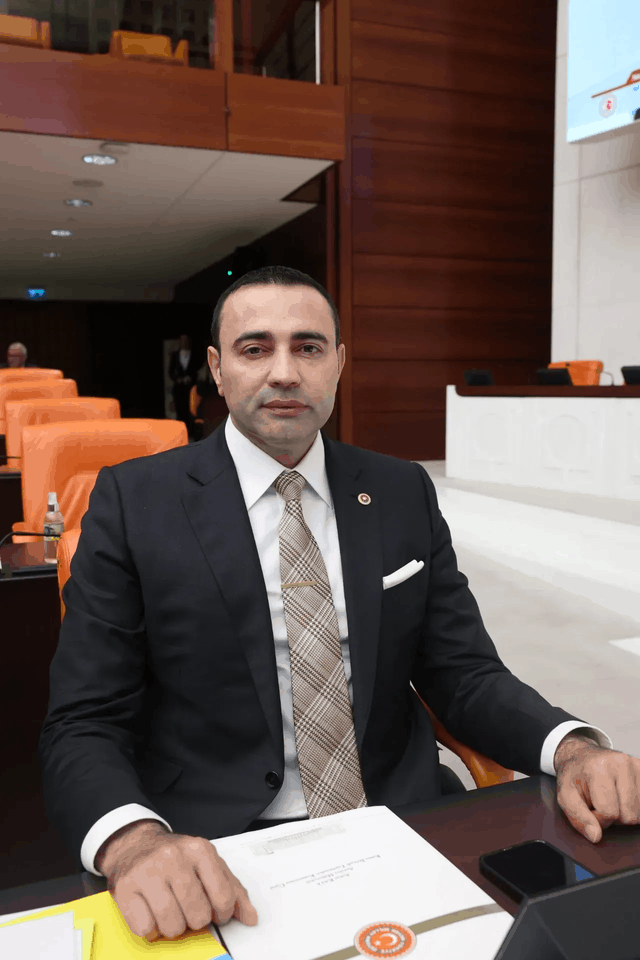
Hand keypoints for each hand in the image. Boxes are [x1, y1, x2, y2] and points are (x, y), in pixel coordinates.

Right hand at [96, 820, 257, 940]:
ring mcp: (148, 871)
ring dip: (173, 927)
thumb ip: (233, 889)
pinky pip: (145, 928)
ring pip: (171, 925)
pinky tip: (151, 911)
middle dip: (195, 920)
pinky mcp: (125, 888)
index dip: (222, 913)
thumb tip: (251, 917)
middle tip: (188, 908)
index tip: (215, 911)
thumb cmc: (175, 858)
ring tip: (170, 911)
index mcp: (200, 849)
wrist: (135, 844)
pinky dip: (150, 928)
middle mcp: (173, 857)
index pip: (224, 897)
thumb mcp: (208, 864)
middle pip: (197, 914)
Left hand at [555, 735, 639, 842]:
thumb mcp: (565, 796)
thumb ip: (577, 817)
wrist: (580, 755)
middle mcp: (620, 763)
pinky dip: (634, 804)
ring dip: (625, 811)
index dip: (598, 819)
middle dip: (614, 817)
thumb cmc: (574, 776)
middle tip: (601, 804)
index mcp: (598, 768)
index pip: (609, 812)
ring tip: (611, 799)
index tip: (590, 810)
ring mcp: (634, 765)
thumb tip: (595, 836)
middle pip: (629, 815)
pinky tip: (621, 796)